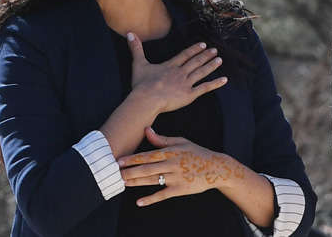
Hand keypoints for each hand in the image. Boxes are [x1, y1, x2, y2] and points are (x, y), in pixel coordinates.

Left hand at [117, 127, 246, 206]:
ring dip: (136, 183)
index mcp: (171, 151)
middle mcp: (172, 164)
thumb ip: (162, 139)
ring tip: (122, 184)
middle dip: (129, 171)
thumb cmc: (197, 153)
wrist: (216, 167)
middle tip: (114, 174)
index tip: (118, 160)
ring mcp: (176, 177)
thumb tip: (146, 130)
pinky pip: (162, 195)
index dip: (132, 158)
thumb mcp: (181, 142)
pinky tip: (139, 201)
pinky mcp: (181, 190)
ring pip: (152, 181)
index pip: (148, 155)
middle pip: (147, 168)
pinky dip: (150, 199)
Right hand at [127, 34, 226, 113]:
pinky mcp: (189, 95)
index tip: (203, 44)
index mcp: (170, 65)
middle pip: (196, 62)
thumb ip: (136, 48)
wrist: (146, 99)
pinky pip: (205, 88)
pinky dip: (215, 84)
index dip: (194, 49)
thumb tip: (130, 33)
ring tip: (220, 60)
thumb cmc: (141, 84)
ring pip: (202, 72)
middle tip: (215, 50)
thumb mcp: (138, 64)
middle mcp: (180, 72)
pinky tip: (224, 80)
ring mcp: (186, 83)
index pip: (185, 55)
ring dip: (211, 65)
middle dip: (206, 55)